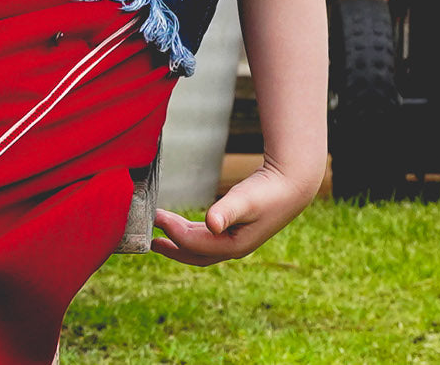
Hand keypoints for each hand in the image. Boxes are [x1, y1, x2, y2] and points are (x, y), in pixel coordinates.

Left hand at [150, 161, 320, 266]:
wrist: (291, 185)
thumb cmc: (268, 191)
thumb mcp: (245, 199)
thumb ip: (226, 210)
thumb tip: (210, 223)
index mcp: (234, 246)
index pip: (194, 244)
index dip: (173, 232)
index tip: (155, 217)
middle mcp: (232, 248)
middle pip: (194, 254)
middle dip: (171, 247)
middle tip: (148, 238)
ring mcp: (234, 241)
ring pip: (199, 247)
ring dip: (178, 240)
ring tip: (158, 232)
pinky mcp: (235, 231)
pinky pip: (206, 238)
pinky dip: (190, 233)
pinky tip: (181, 225)